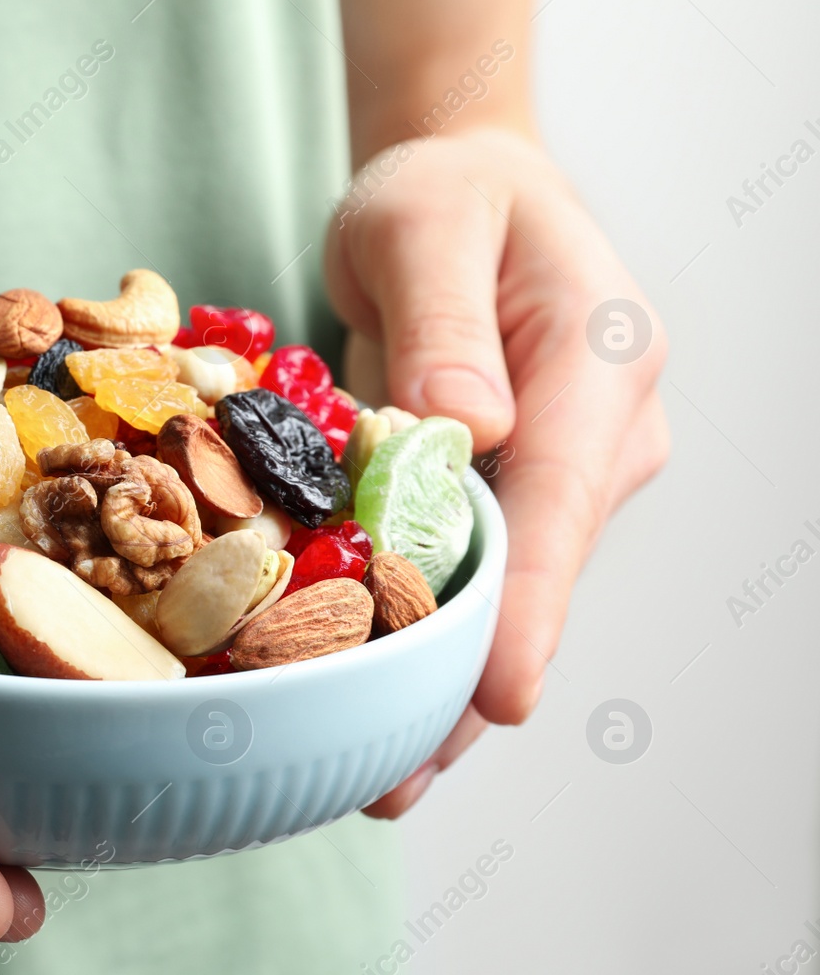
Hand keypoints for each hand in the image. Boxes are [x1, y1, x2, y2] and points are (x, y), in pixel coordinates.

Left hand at [322, 129, 669, 816]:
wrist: (462, 191)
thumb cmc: (444, 197)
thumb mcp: (424, 226)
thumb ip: (444, 322)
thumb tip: (465, 427)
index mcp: (597, 363)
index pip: (561, 500)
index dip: (529, 604)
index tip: (497, 696)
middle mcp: (597, 435)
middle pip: (536, 575)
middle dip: (470, 679)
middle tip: (395, 782)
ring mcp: (562, 472)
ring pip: (506, 595)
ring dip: (444, 683)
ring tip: (378, 781)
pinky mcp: (513, 492)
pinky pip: (472, 577)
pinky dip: (427, 638)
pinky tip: (380, 705)